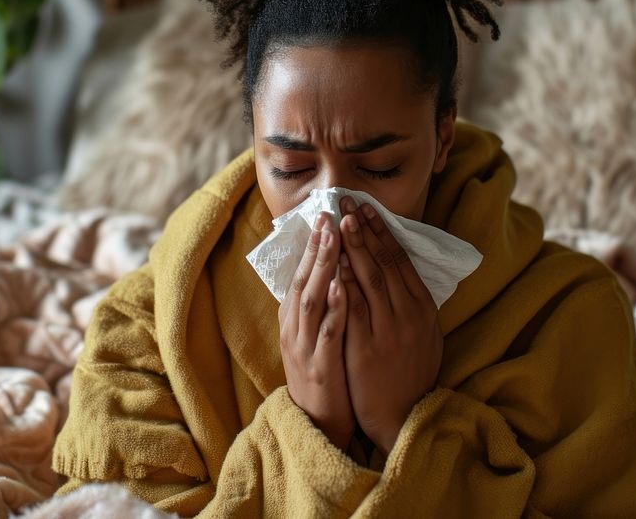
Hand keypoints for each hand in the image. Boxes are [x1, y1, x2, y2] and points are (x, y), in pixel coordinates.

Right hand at [278, 212, 354, 450]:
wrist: (318, 421)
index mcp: (294, 317)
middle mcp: (295, 327)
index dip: (313, 244)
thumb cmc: (322, 371)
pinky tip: (341, 287)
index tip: (325, 214)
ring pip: (311, 300)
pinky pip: (327, 332)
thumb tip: (324, 268)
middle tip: (329, 215)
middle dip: (317, 247)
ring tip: (334, 240)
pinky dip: (333, 308)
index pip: (302, 272)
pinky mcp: (319, 365)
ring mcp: (305, 345)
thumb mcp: (313, 334)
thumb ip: (316, 303)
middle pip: (304, 279)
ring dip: (323, 268)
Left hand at [338, 196, 442, 455]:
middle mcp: (408, 315)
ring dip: (354, 248)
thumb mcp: (424, 336)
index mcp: (422, 309)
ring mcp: (388, 330)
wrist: (403, 414)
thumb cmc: (410, 373)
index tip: (366, 210)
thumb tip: (401, 272)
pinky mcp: (366, 347)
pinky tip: (334, 264)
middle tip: (347, 203)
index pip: (400, 261)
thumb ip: (414, 305)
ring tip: (339, 222)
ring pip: (370, 280)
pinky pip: (354, 309)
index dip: (383, 233)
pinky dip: (344, 284)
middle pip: (384, 263)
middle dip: (364, 230)